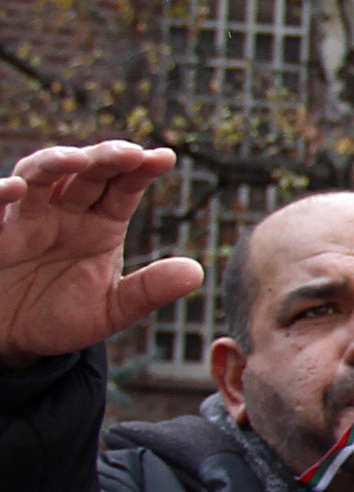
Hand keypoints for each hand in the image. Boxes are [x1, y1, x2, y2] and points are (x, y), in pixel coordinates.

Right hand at [0, 143, 203, 369]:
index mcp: (100, 223)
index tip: (165, 158)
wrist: (13, 338)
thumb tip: (196, 272)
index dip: (141, 170)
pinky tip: (16, 188)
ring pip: (39, 176)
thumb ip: (148, 290)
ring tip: (77, 159)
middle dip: (106, 158)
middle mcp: (65, 212)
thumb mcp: (111, 309)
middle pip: (86, 173)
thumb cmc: (60, 316)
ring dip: (55, 162)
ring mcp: (26, 219)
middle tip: (129, 153)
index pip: (123, 188)